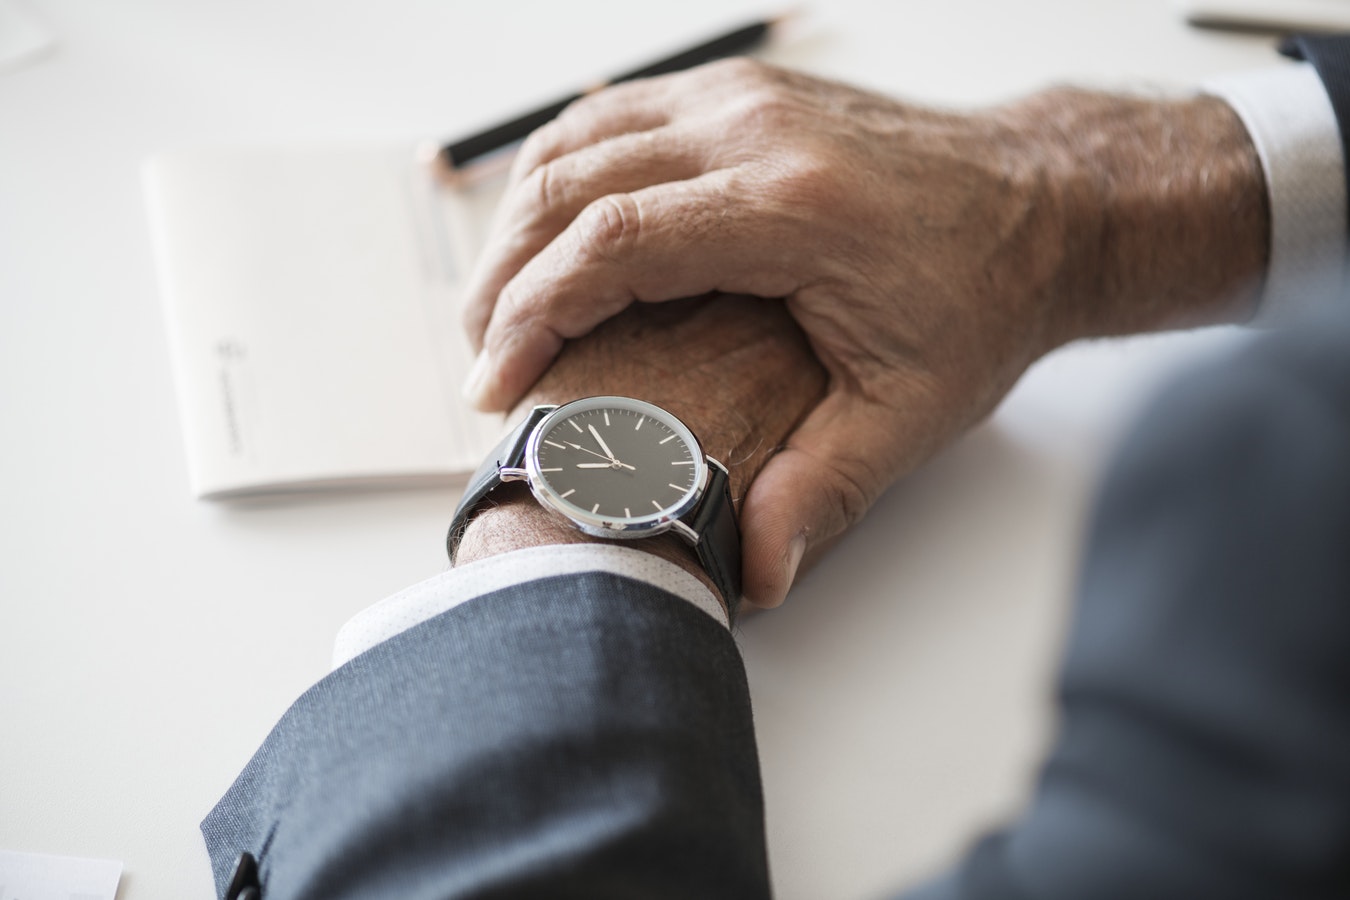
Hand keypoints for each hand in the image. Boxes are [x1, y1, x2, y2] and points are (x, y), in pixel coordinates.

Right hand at [461, 59, 1266, 606]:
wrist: (1044, 206)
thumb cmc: (982, 296)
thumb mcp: (912, 410)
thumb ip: (823, 488)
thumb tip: (755, 572)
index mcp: (792, 208)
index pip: (609, 244)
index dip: (530, 315)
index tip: (494, 382)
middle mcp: (756, 131)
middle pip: (569, 183)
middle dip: (502, 276)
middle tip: (483, 356)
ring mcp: (745, 98)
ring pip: (577, 137)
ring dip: (518, 221)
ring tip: (499, 305)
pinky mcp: (742, 93)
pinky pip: (615, 115)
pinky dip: (561, 173)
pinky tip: (549, 232)